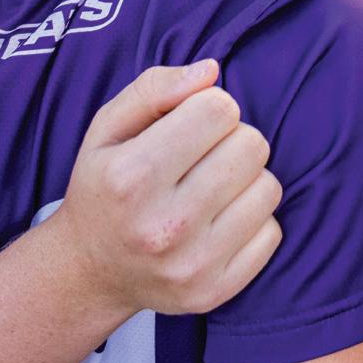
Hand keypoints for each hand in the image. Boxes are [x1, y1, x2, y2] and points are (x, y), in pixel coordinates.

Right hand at [50, 61, 281, 317]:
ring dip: (246, 178)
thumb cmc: (105, 185)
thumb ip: (154, 88)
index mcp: (130, 176)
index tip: (190, 124)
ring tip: (211, 186)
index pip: (219, 109)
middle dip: (232, 139)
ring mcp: (192, 265)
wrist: (90, 272)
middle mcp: (162, 226)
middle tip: (203, 156)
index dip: (209, 107)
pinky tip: (218, 221)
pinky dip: (252, 218)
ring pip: (268, 186)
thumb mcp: (107, 127)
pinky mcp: (215, 291)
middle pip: (251, 144)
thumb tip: (211, 72)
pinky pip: (273, 231)